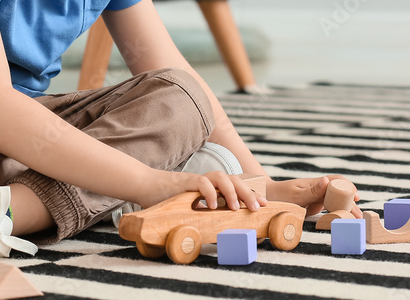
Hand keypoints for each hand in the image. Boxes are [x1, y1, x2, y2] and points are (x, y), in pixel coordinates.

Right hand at [137, 170, 267, 211]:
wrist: (147, 187)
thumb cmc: (168, 200)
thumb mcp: (191, 209)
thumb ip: (205, 214)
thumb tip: (219, 232)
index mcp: (211, 188)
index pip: (236, 187)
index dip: (250, 194)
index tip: (263, 206)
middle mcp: (207, 181)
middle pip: (234, 180)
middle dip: (248, 192)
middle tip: (257, 207)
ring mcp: (196, 180)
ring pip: (221, 177)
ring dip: (231, 191)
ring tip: (235, 207)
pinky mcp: (185, 182)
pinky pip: (201, 182)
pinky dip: (209, 193)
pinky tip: (212, 205)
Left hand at [267, 175, 361, 217]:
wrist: (267, 196)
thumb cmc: (280, 195)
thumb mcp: (295, 195)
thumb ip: (312, 191)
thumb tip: (328, 181)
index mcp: (316, 183)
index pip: (338, 181)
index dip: (348, 187)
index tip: (355, 197)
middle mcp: (319, 189)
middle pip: (340, 192)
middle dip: (350, 202)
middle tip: (360, 216)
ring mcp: (317, 197)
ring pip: (336, 201)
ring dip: (346, 209)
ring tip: (357, 219)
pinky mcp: (314, 204)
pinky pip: (328, 207)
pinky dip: (337, 213)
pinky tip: (344, 220)